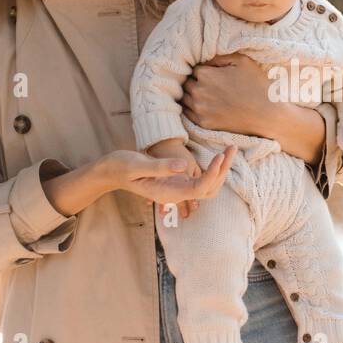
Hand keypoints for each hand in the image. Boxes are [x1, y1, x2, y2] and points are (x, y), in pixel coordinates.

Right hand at [101, 146, 236, 219]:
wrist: (110, 171)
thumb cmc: (121, 166)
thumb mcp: (138, 164)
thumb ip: (160, 167)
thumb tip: (184, 166)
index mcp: (168, 192)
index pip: (199, 188)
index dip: (213, 174)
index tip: (220, 156)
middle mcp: (175, 194)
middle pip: (209, 190)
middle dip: (223, 171)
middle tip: (232, 149)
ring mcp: (176, 189)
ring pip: (207, 186)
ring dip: (221, 170)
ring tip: (230, 150)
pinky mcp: (176, 181)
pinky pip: (201, 180)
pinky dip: (212, 169)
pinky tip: (218, 156)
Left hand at [180, 52, 274, 136]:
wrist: (267, 114)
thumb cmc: (257, 85)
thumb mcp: (242, 61)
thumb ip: (219, 56)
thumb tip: (205, 59)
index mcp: (205, 74)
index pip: (193, 68)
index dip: (203, 70)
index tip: (212, 73)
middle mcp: (198, 92)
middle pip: (186, 83)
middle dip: (195, 82)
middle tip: (210, 84)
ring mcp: (199, 109)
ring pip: (184, 98)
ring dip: (192, 95)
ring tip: (207, 95)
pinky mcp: (204, 123)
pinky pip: (188, 113)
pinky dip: (192, 108)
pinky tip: (204, 106)